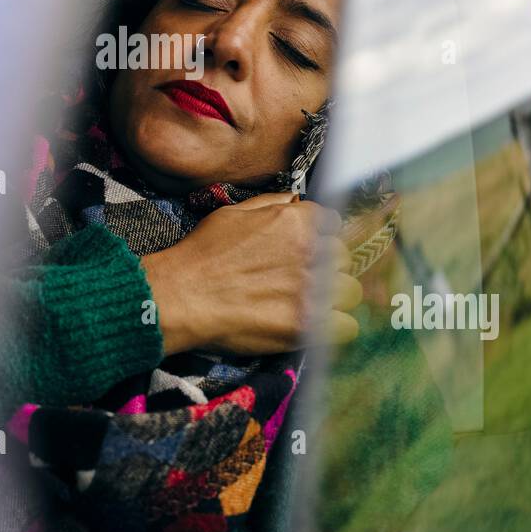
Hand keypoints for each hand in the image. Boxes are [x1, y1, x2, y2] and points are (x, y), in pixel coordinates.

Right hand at [142, 192, 361, 355]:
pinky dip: (335, 330)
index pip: (333, 225)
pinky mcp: (307, 324)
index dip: (320, 239)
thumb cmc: (202, 253)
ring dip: (334, 298)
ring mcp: (312, 289)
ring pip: (350, 292)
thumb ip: (272, 205)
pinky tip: (316, 328)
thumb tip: (296, 201)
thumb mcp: (235, 213)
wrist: (180, 295)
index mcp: (298, 220)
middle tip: (303, 280)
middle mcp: (312, 251)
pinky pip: (347, 327)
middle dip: (328, 268)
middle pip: (343, 259)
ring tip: (309, 305)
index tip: (307, 252)